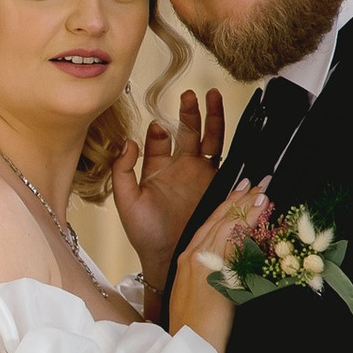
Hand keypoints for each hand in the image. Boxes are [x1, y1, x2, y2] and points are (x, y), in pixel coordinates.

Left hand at [107, 88, 224, 273]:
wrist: (169, 257)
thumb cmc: (144, 233)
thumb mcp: (126, 200)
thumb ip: (122, 171)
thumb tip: (129, 142)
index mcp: (157, 169)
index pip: (159, 139)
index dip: (158, 130)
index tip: (157, 126)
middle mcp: (181, 168)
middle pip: (187, 131)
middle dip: (188, 112)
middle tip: (188, 95)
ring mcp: (201, 174)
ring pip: (209, 138)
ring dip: (211, 117)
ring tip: (211, 95)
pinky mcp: (218, 183)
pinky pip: (226, 156)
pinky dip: (229, 139)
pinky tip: (230, 122)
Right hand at [169, 172, 267, 350]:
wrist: (188, 346)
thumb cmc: (194, 328)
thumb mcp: (199, 295)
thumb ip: (214, 275)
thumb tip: (234, 265)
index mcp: (186, 260)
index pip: (209, 225)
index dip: (227, 206)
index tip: (243, 191)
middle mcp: (191, 257)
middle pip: (218, 220)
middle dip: (240, 199)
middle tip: (259, 182)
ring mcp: (201, 263)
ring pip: (225, 226)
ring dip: (246, 207)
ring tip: (263, 192)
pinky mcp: (213, 273)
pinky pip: (232, 242)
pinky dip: (246, 224)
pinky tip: (259, 212)